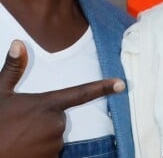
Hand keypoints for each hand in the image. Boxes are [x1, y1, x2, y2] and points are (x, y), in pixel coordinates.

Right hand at [0, 40, 124, 157]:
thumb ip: (13, 70)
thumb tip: (18, 43)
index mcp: (47, 104)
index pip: (81, 93)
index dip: (102, 88)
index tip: (121, 84)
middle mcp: (55, 124)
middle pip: (60, 119)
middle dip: (44, 121)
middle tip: (21, 126)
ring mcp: (54, 145)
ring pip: (54, 138)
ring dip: (41, 139)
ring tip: (18, 140)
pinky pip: (51, 154)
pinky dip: (39, 152)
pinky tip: (23, 151)